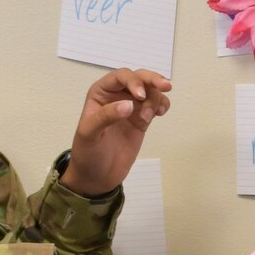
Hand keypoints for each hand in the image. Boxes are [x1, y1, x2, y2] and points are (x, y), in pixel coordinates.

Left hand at [62, 69, 171, 195]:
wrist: (97, 177)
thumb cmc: (88, 153)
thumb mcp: (89, 134)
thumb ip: (106, 117)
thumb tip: (130, 105)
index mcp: (100, 93)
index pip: (120, 77)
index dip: (133, 81)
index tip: (141, 96)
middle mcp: (116, 95)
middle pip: (139, 78)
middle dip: (152, 80)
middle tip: (167, 87)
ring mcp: (131, 107)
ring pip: (150, 91)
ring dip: (155, 99)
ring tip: (149, 118)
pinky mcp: (142, 120)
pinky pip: (156, 105)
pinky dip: (162, 105)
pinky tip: (161, 113)